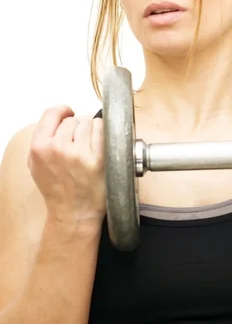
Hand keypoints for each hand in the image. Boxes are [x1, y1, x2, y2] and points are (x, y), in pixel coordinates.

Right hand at [28, 106, 105, 227]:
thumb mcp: (35, 164)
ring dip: (92, 131)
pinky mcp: (98, 159)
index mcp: (40, 148)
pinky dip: (104, 135)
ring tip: (90, 148)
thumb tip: (59, 117)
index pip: (52, 113)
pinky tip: (101, 146)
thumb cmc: (57, 188)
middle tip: (79, 144)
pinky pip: (103, 131)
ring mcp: (79, 153)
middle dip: (77, 129)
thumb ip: (42, 139)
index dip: (62, 111)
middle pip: (73, 120)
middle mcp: (58, 148)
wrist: (74, 212)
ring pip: (89, 123)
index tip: (69, 113)